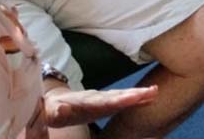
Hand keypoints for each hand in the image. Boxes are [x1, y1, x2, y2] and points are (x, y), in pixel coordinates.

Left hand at [42, 84, 157, 128]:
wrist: (53, 102)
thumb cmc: (51, 109)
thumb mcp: (49, 112)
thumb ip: (56, 111)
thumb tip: (62, 109)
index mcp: (82, 101)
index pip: (100, 101)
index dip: (114, 100)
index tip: (128, 98)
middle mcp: (95, 98)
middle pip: (116, 96)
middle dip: (132, 95)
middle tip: (150, 92)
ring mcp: (102, 99)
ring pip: (121, 96)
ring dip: (138, 95)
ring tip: (154, 92)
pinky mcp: (106, 104)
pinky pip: (123, 100)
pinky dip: (136, 99)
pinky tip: (150, 97)